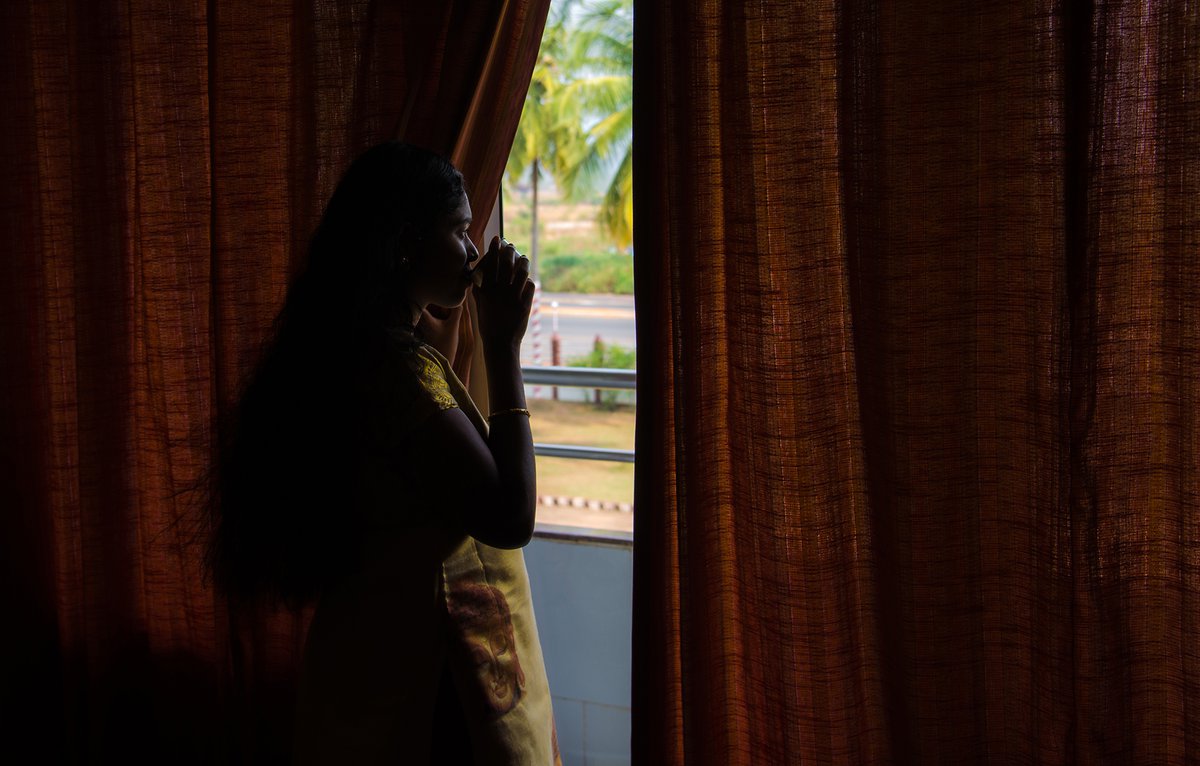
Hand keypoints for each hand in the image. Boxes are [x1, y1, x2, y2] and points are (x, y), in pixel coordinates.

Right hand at [473, 236, 534, 352]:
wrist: (501, 343)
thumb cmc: (488, 325)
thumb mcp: (479, 306)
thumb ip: (479, 291)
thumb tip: (476, 278)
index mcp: (487, 290)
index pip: (491, 263)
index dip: (495, 249)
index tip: (497, 239)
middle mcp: (500, 291)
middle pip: (507, 263)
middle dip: (510, 251)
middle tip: (511, 246)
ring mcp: (514, 297)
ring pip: (521, 272)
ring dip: (523, 262)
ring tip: (523, 258)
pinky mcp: (525, 305)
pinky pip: (529, 286)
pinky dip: (528, 281)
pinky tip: (527, 280)